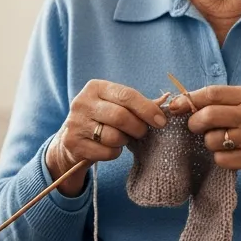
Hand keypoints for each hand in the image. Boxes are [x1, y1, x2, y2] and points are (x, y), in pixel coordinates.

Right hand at [48, 80, 169, 195]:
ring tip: (121, 138)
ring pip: (114, 137)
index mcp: (95, 87)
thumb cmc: (103, 118)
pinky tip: (109, 147)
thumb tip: (168, 99)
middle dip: (138, 128)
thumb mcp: (117, 104)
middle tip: (142, 132)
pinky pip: (106, 152)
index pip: (126, 95)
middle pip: (121, 117)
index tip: (161, 122)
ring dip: (124, 141)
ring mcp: (75, 123)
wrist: (73, 137)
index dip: (147, 109)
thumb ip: (140, 103)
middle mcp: (81, 102)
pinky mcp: (73, 143)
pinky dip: (114, 152)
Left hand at [172, 86, 240, 185]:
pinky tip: (232, 155)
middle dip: (195, 123)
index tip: (175, 107)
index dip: (189, 100)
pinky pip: (220, 159)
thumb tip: (180, 102)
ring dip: (210, 143)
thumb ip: (222, 102)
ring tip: (222, 142)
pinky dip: (220, 159)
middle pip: (208, 115)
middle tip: (196, 128)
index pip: (212, 93)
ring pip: (211, 140)